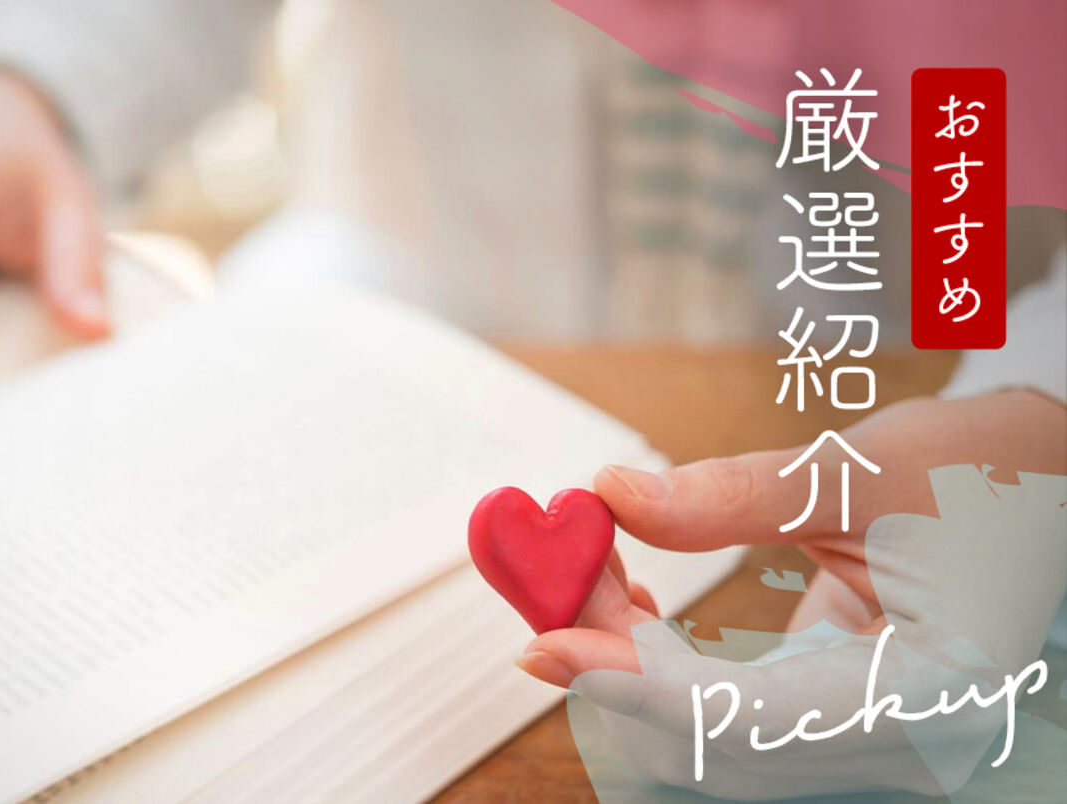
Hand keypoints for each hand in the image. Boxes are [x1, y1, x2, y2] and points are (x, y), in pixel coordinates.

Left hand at [518, 391, 1066, 796]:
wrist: (1050, 479)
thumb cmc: (987, 467)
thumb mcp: (866, 467)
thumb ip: (736, 495)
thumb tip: (611, 494)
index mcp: (937, 693)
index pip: (753, 723)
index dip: (638, 688)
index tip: (545, 644)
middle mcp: (905, 742)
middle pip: (714, 747)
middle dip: (614, 668)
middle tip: (551, 574)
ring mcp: (870, 739)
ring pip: (707, 741)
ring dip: (627, 667)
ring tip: (586, 570)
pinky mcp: (835, 715)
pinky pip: (724, 717)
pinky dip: (660, 669)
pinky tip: (624, 598)